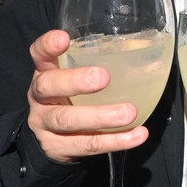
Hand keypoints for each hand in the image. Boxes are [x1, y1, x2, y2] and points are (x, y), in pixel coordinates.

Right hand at [26, 29, 148, 163]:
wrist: (54, 137)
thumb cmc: (73, 97)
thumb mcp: (78, 76)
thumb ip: (101, 63)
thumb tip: (147, 52)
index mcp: (45, 72)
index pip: (39, 54)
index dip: (48, 46)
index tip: (64, 38)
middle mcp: (40, 97)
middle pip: (48, 87)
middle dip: (76, 81)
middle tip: (103, 78)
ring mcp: (45, 124)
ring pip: (67, 120)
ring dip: (101, 116)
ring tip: (128, 113)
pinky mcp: (58, 148)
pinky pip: (87, 145)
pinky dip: (115, 141)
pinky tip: (136, 135)